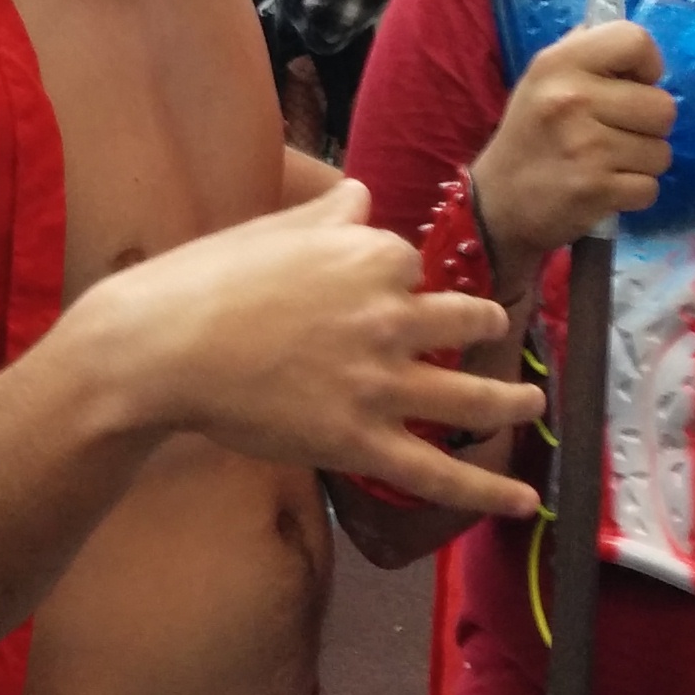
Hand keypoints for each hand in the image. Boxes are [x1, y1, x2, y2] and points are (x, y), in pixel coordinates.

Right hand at [92, 180, 544, 517]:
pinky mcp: (361, 440)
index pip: (411, 263)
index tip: (385, 290)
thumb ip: (330, 213)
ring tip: (532, 402)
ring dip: (511, 399)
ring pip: (470, 396)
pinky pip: (438, 473)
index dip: (398, 278)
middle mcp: (389, 313)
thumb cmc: (204, 282)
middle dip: (483, 326)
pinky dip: (487, 493)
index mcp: (368, 254)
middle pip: (465, 320)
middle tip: (491, 334)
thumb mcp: (273, 228)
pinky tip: (523, 502)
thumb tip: (363, 192)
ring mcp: (380, 381)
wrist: (162, 347)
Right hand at [471, 20, 675, 290]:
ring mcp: (586, 147)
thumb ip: (584, 52)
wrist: (496, 203)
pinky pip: (649, 188)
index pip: (634, 41)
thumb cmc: (529, 136)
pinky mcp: (596, 190)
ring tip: (607, 163)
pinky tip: (604, 189)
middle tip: (616, 134)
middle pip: (662, 106)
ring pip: (660, 152)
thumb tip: (632, 44)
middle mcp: (573, 99)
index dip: (647, 66)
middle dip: (648, 126)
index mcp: (559, 64)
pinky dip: (632, 193)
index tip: (632, 86)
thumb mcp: (541, 80)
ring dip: (641, 162)